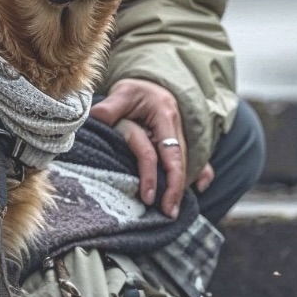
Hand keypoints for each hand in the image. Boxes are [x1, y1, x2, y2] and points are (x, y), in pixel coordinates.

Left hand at [91, 80, 214, 218]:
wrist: (149, 83)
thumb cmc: (134, 90)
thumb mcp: (122, 93)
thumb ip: (110, 107)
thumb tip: (95, 119)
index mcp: (165, 117)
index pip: (170, 152)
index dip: (164, 177)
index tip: (152, 198)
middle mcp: (177, 128)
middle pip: (181, 164)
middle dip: (176, 190)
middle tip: (169, 213)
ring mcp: (181, 135)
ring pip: (186, 164)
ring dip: (181, 187)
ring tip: (172, 211)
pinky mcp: (179, 141)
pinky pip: (195, 158)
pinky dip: (201, 172)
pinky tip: (201, 187)